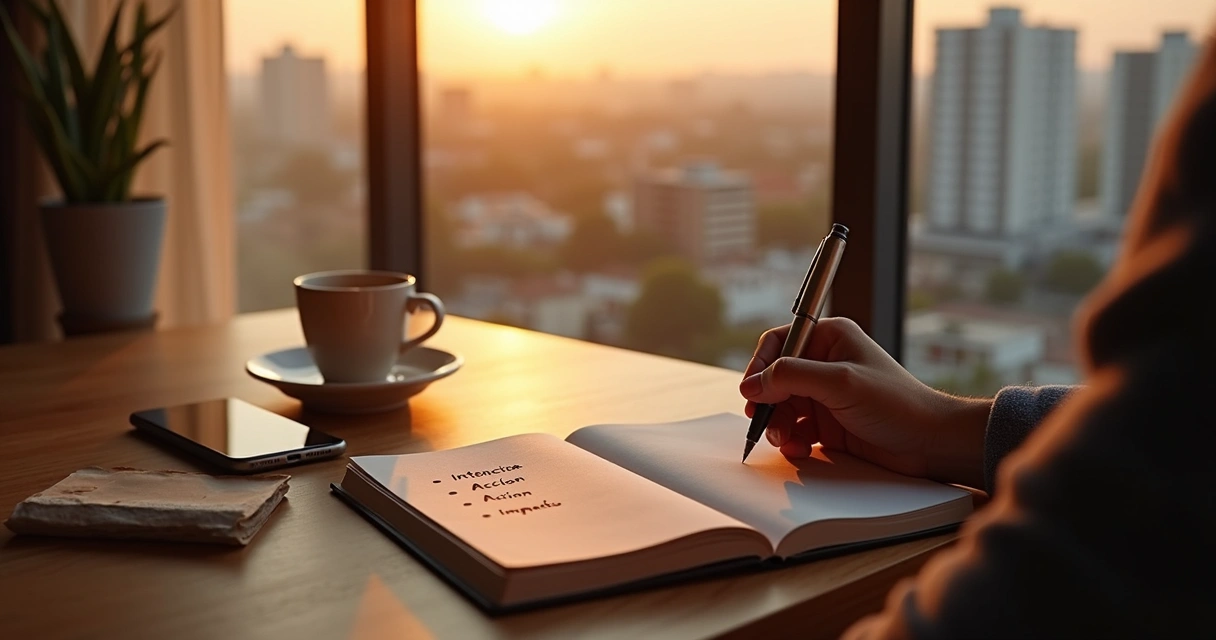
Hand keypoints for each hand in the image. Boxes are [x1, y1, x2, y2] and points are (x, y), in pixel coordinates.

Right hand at [739, 318, 990, 487]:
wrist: (930, 443)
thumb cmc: (896, 404)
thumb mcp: (840, 383)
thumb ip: (792, 377)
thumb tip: (751, 383)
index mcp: (829, 339)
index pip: (779, 343)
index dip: (760, 365)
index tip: (750, 390)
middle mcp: (824, 364)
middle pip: (775, 378)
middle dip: (766, 402)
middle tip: (762, 421)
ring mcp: (825, 395)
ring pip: (781, 407)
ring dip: (777, 425)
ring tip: (784, 440)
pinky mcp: (828, 424)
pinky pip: (795, 429)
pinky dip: (791, 441)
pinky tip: (799, 449)